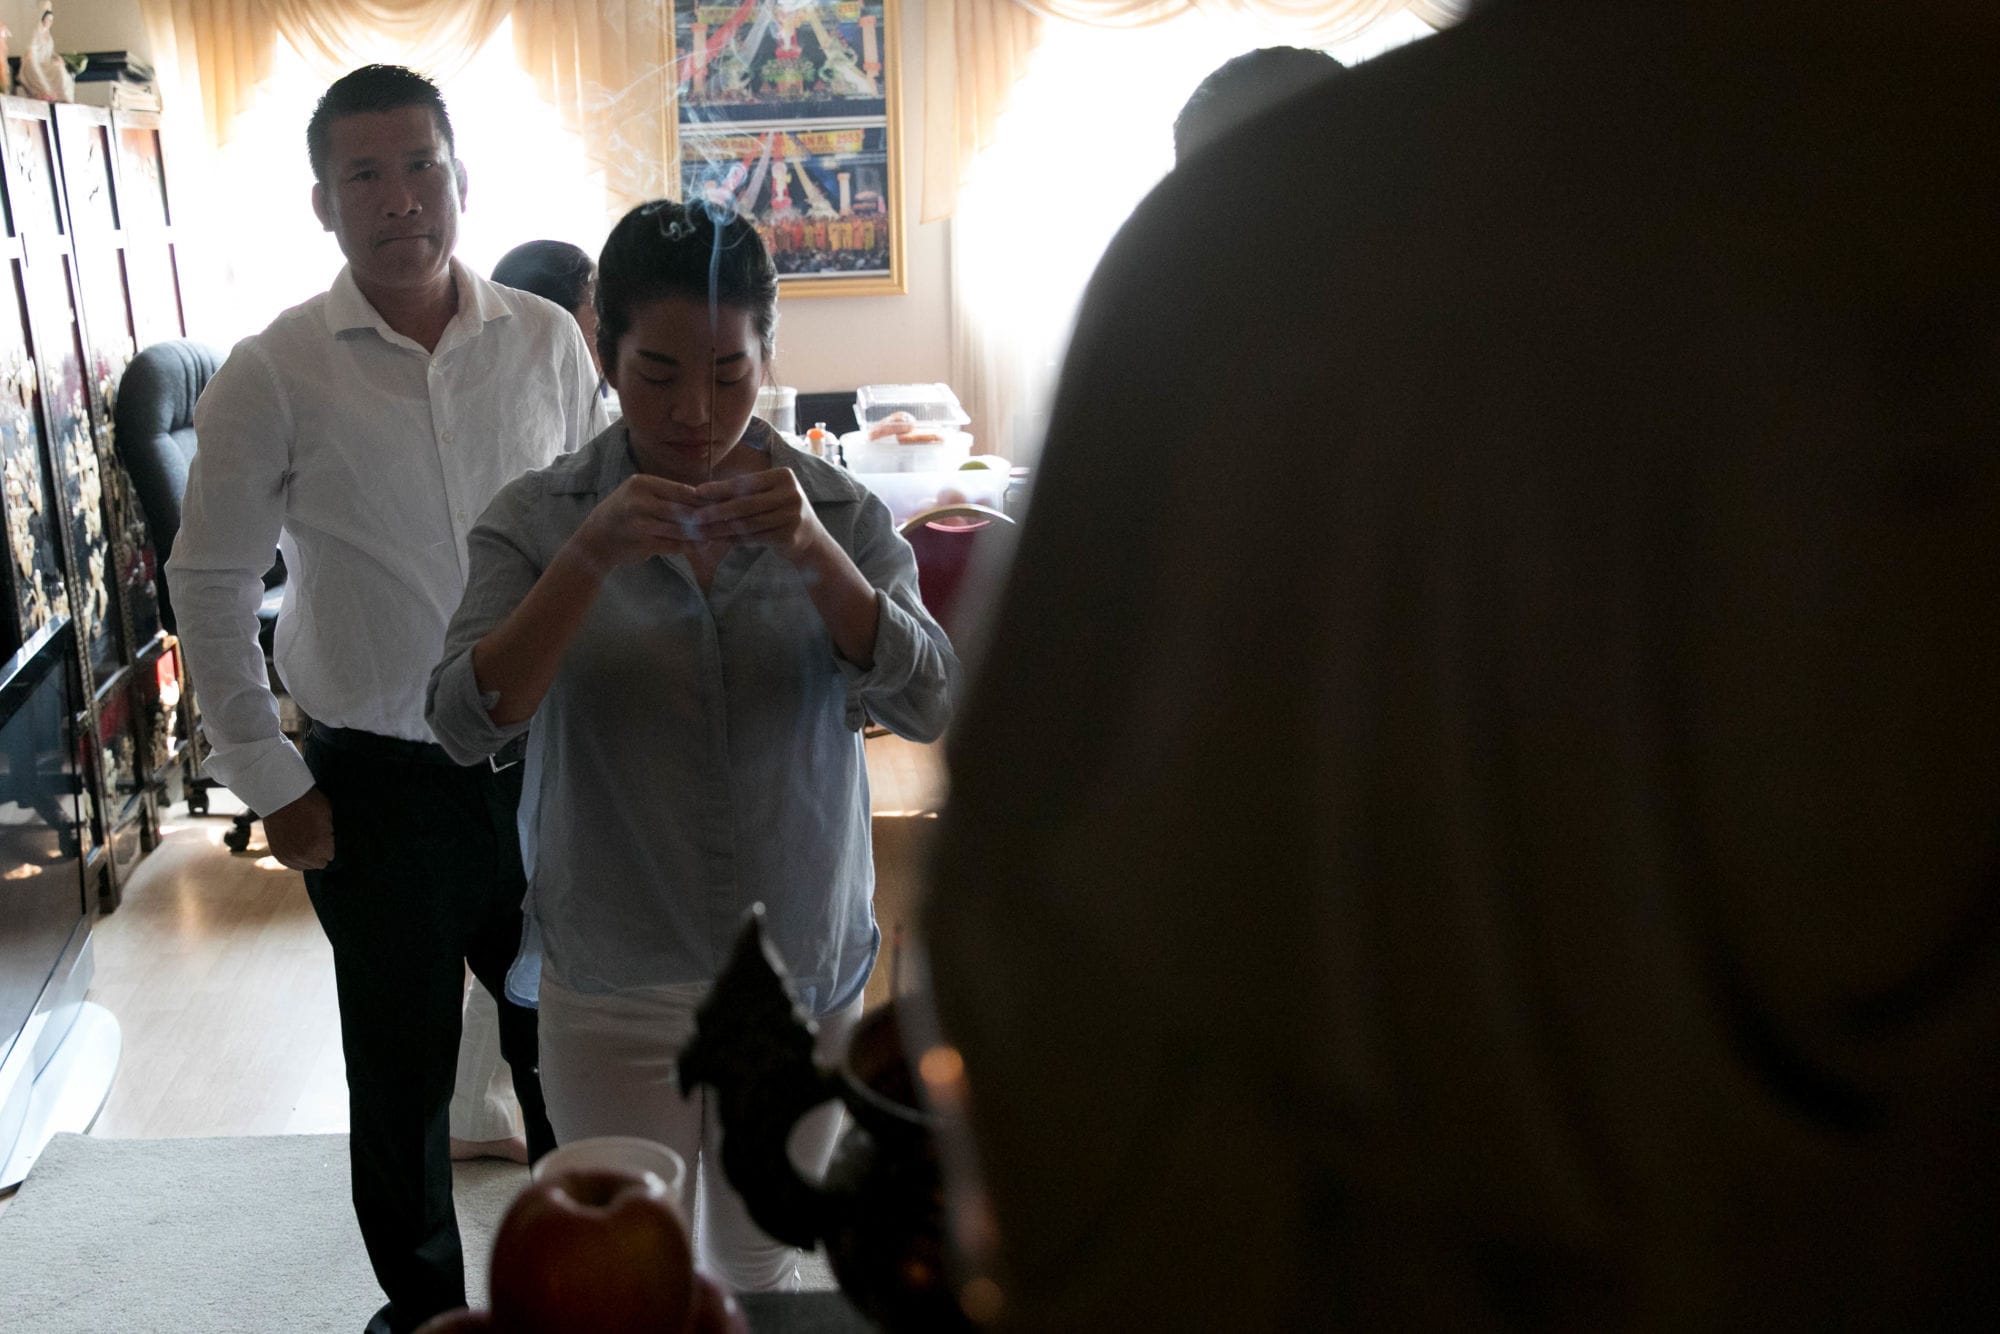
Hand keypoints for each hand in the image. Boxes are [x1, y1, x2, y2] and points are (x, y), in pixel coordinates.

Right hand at [263, 786, 334, 870]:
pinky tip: (297, 845)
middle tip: (315, 837)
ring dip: (307, 856)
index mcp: (320, 846)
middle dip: (320, 852)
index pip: (331, 856)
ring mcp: (290, 856)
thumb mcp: (329, 815)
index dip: (329, 845)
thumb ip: (331, 834)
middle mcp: (305, 855)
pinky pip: (292, 864)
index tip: (326, 836)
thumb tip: (334, 842)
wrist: (281, 797)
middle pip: (320, 863)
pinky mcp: (278, 854)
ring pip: (306, 865)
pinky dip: (296, 857)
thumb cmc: (309, 802)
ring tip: (305, 839)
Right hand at [568, 475, 714, 575]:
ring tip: (714, 535)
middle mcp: (640, 501)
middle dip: (704, 518)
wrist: (595, 540)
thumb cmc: (624, 515)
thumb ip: (667, 496)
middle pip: (683, 510)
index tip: (721, 504)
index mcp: (642, 484)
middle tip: (724, 522)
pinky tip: (699, 547)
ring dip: (699, 534)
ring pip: (681, 528)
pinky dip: (688, 547)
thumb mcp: (640, 496)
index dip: (703, 499)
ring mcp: (640, 523)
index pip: (682, 490)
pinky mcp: (642, 543)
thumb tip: (705, 498)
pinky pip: (673, 545)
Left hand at [690, 469, 828, 563]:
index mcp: (784, 476)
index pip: (745, 483)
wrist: (811, 538)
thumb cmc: (781, 512)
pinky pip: (755, 538)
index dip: (720, 488)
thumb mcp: (769, 494)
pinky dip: (735, 540)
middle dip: (717, 511)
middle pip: (745, 504)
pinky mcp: (790, 536)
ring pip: (748, 523)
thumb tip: (705, 493)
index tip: (698, 492)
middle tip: (695, 516)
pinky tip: (720, 540)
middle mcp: (791, 493)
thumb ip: (744, 492)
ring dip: (722, 528)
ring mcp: (792, 515)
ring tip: (703, 531)